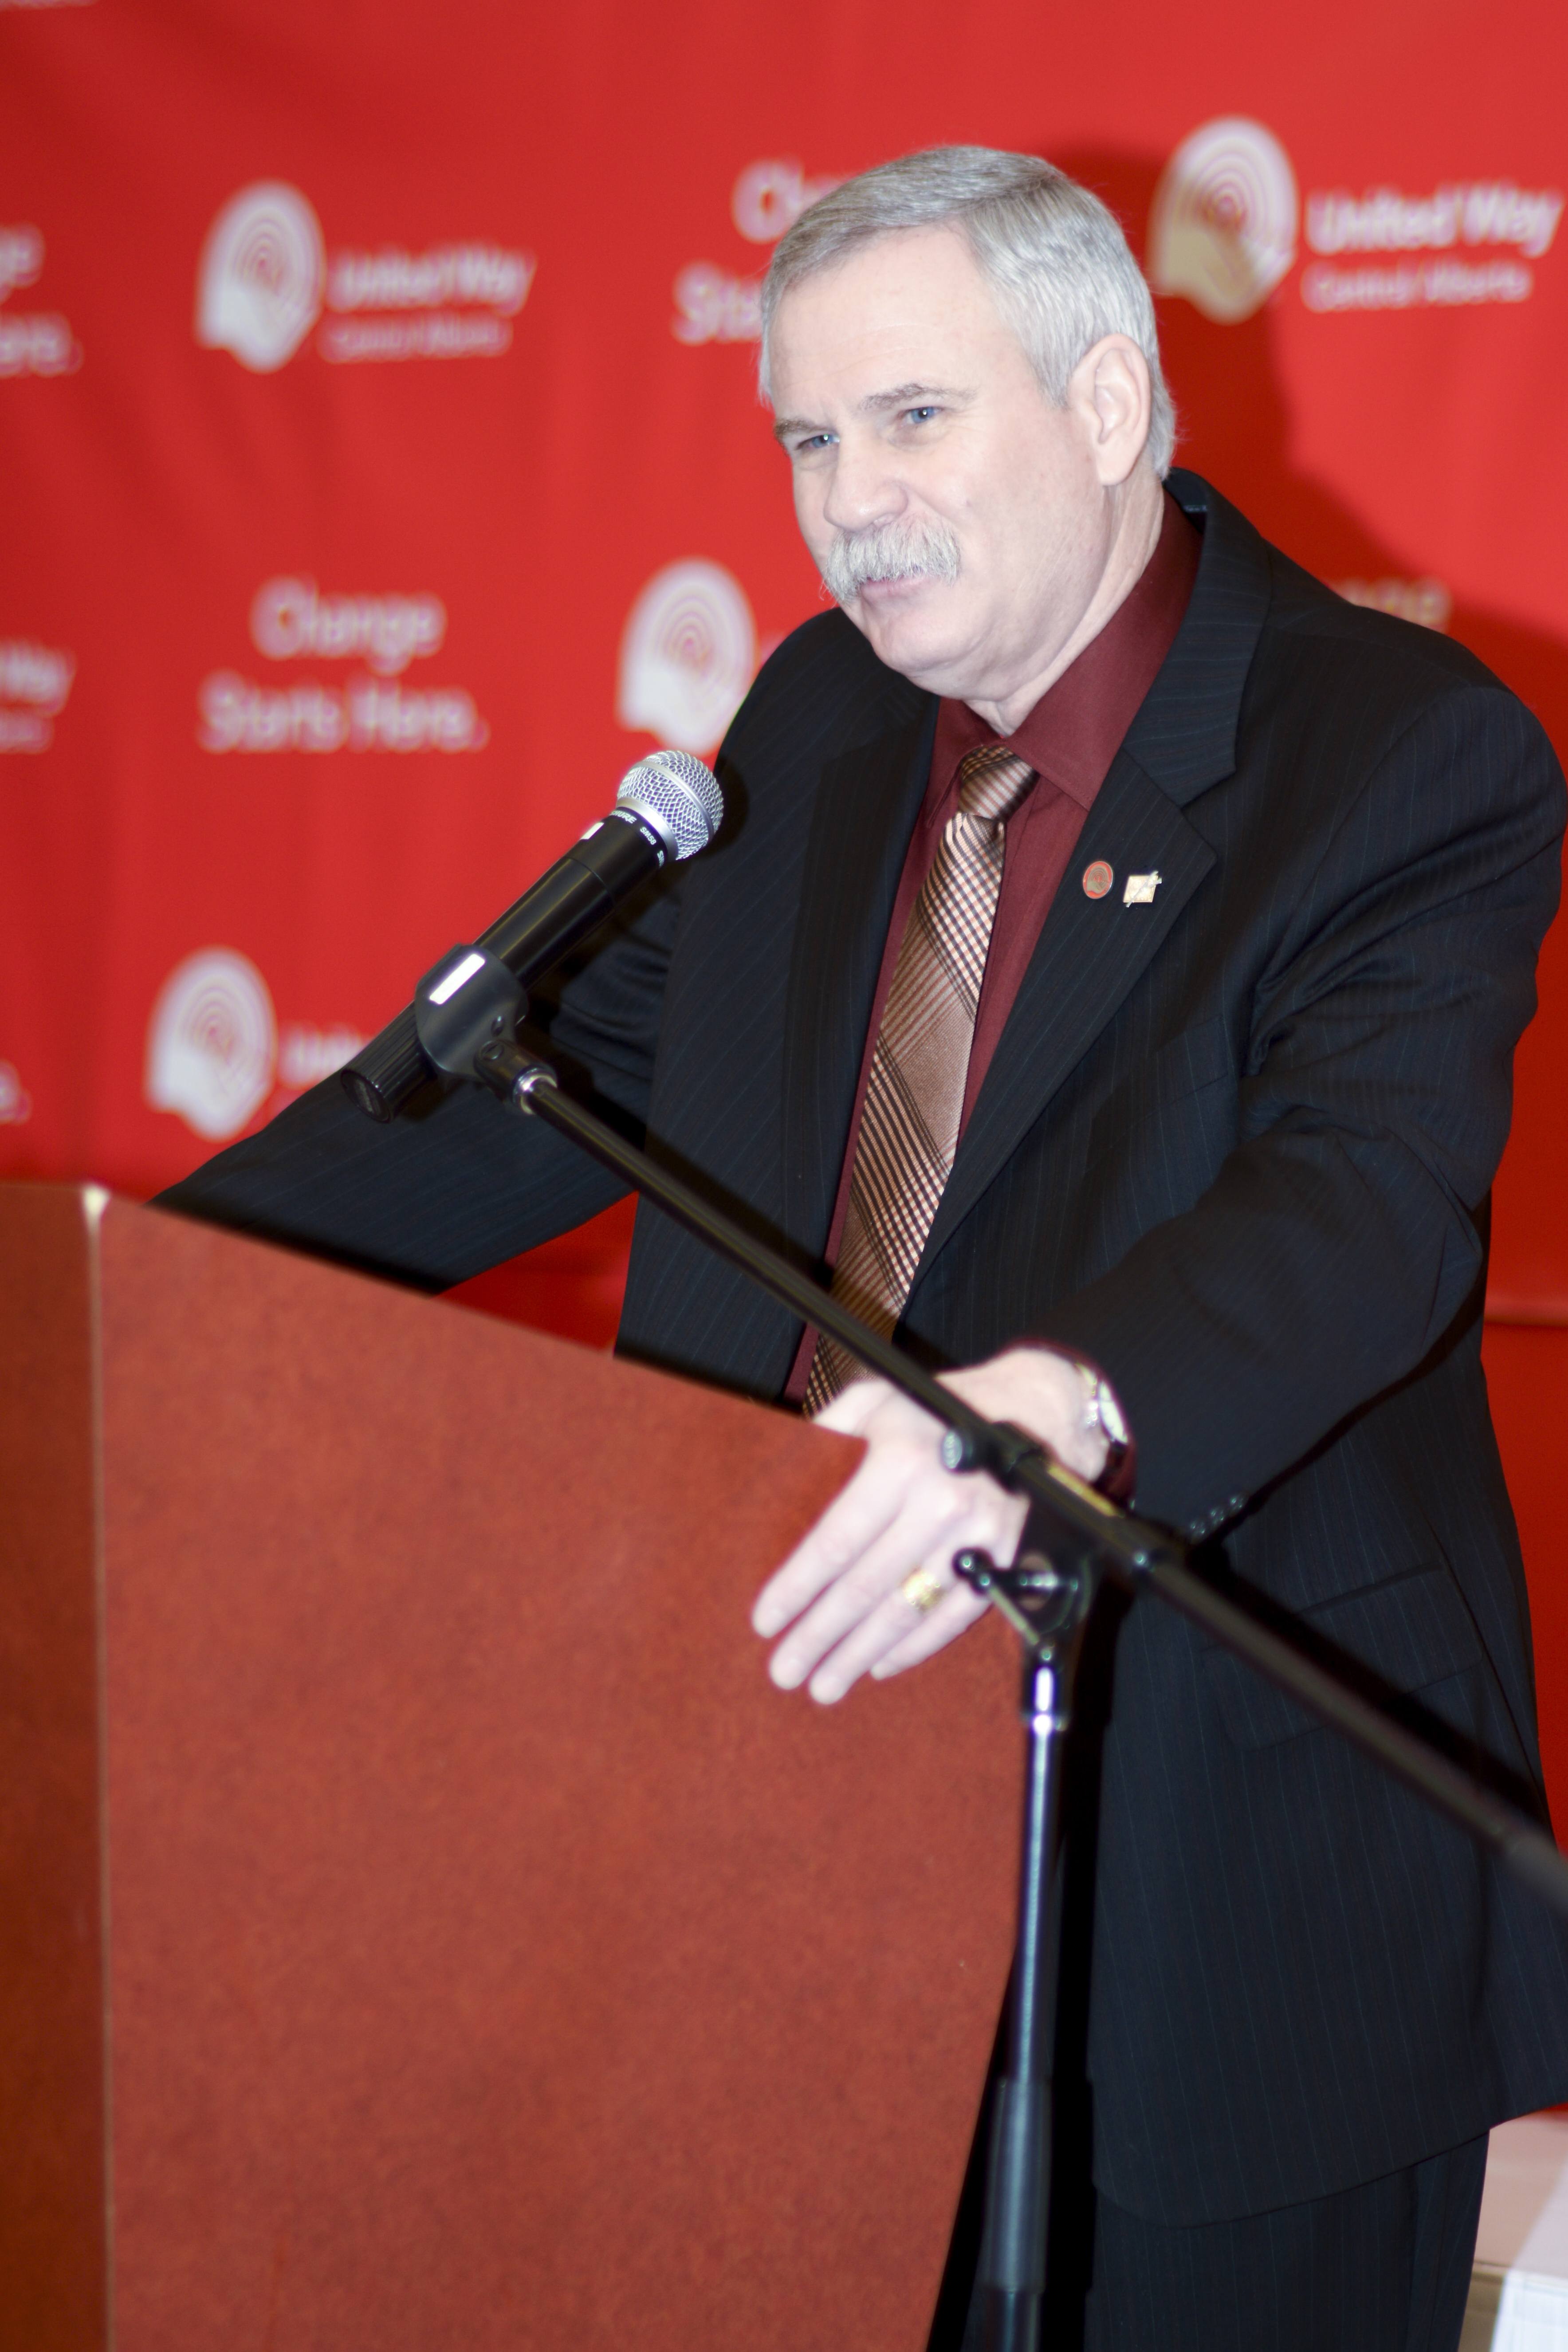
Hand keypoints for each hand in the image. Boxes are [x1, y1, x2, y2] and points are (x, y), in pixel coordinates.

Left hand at [752, 1347, 1106, 1703]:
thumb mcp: (875, 1400)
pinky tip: (880, 1664)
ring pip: (907, 1610)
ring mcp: (978, 1536)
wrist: (1028, 1412)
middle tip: (785, 1671)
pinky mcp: (1007, 1559)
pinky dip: (914, 1646)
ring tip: (825, 1685)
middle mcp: (940, 1502)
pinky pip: (954, 1616)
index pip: (835, 1541)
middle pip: (866, 1586)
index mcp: (900, 1462)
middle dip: (819, 1635)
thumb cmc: (936, 1408)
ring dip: (861, 1652)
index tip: (765, 1621)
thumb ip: (825, 1434)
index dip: (797, 1587)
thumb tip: (772, 1478)